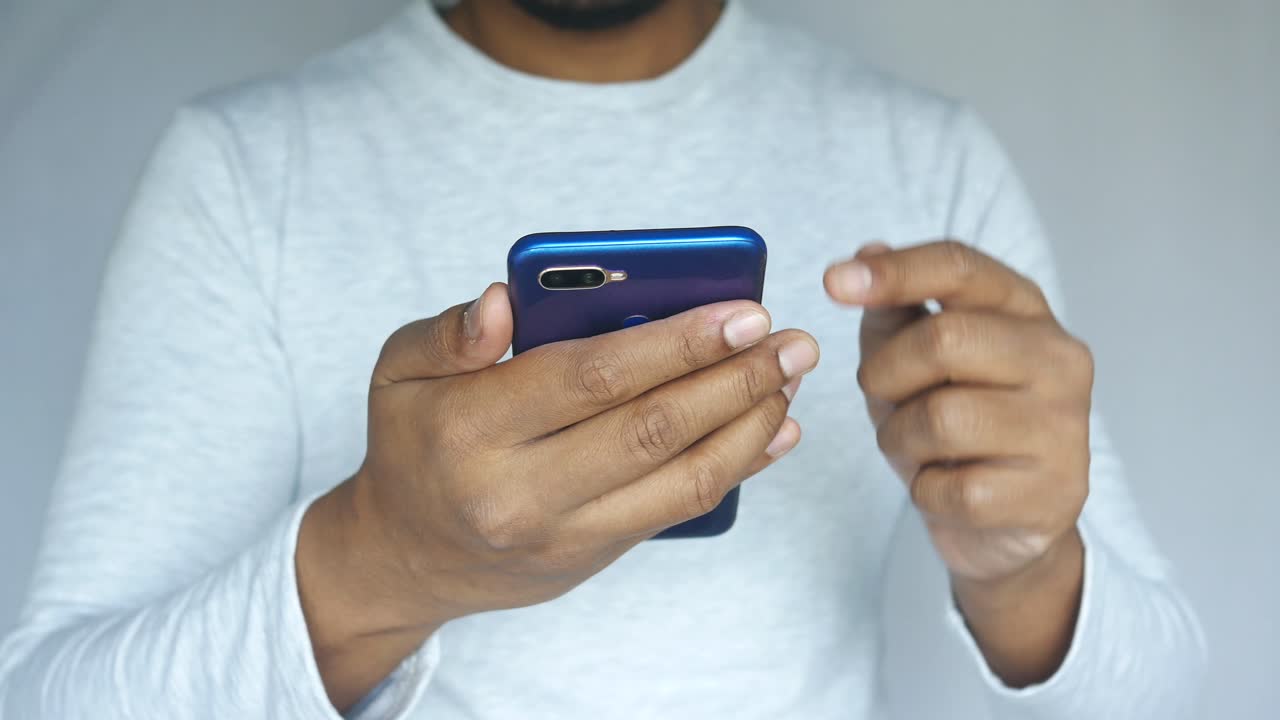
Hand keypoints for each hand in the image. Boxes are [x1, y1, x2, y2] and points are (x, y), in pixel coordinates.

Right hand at [297, 283, 818, 707]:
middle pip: (650, 429)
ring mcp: (563, 533)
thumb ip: (450, 332)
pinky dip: (734, 466)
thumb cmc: (413, 443)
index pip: (590, 378)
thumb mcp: (398, 371)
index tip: (743, 311)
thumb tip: (505, 300)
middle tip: (791, 341)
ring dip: (750, 425)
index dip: (676, 343)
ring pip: (679, 478)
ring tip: (791, 378)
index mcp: (472, 429)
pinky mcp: (594, 555)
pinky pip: (677, 508)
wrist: (404, 557)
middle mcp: (520, 491)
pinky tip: (771, 430)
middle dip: (734, 380)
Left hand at [824, 240, 1090, 684]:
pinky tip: (944, 486)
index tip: (833, 282)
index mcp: (1026, 310)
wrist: (1004, 520)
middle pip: (944, 340)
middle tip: (882, 396)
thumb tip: (867, 253)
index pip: (960, 268)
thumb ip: (894, 309)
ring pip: (942, 418)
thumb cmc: (958, 424)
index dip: (893, 272)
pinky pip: (951, 486)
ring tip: (915, 446)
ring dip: (900, 438)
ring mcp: (1063, 427)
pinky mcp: (1051, 492)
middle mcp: (1058, 358)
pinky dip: (926, 490)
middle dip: (886, 373)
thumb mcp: (915, 359)